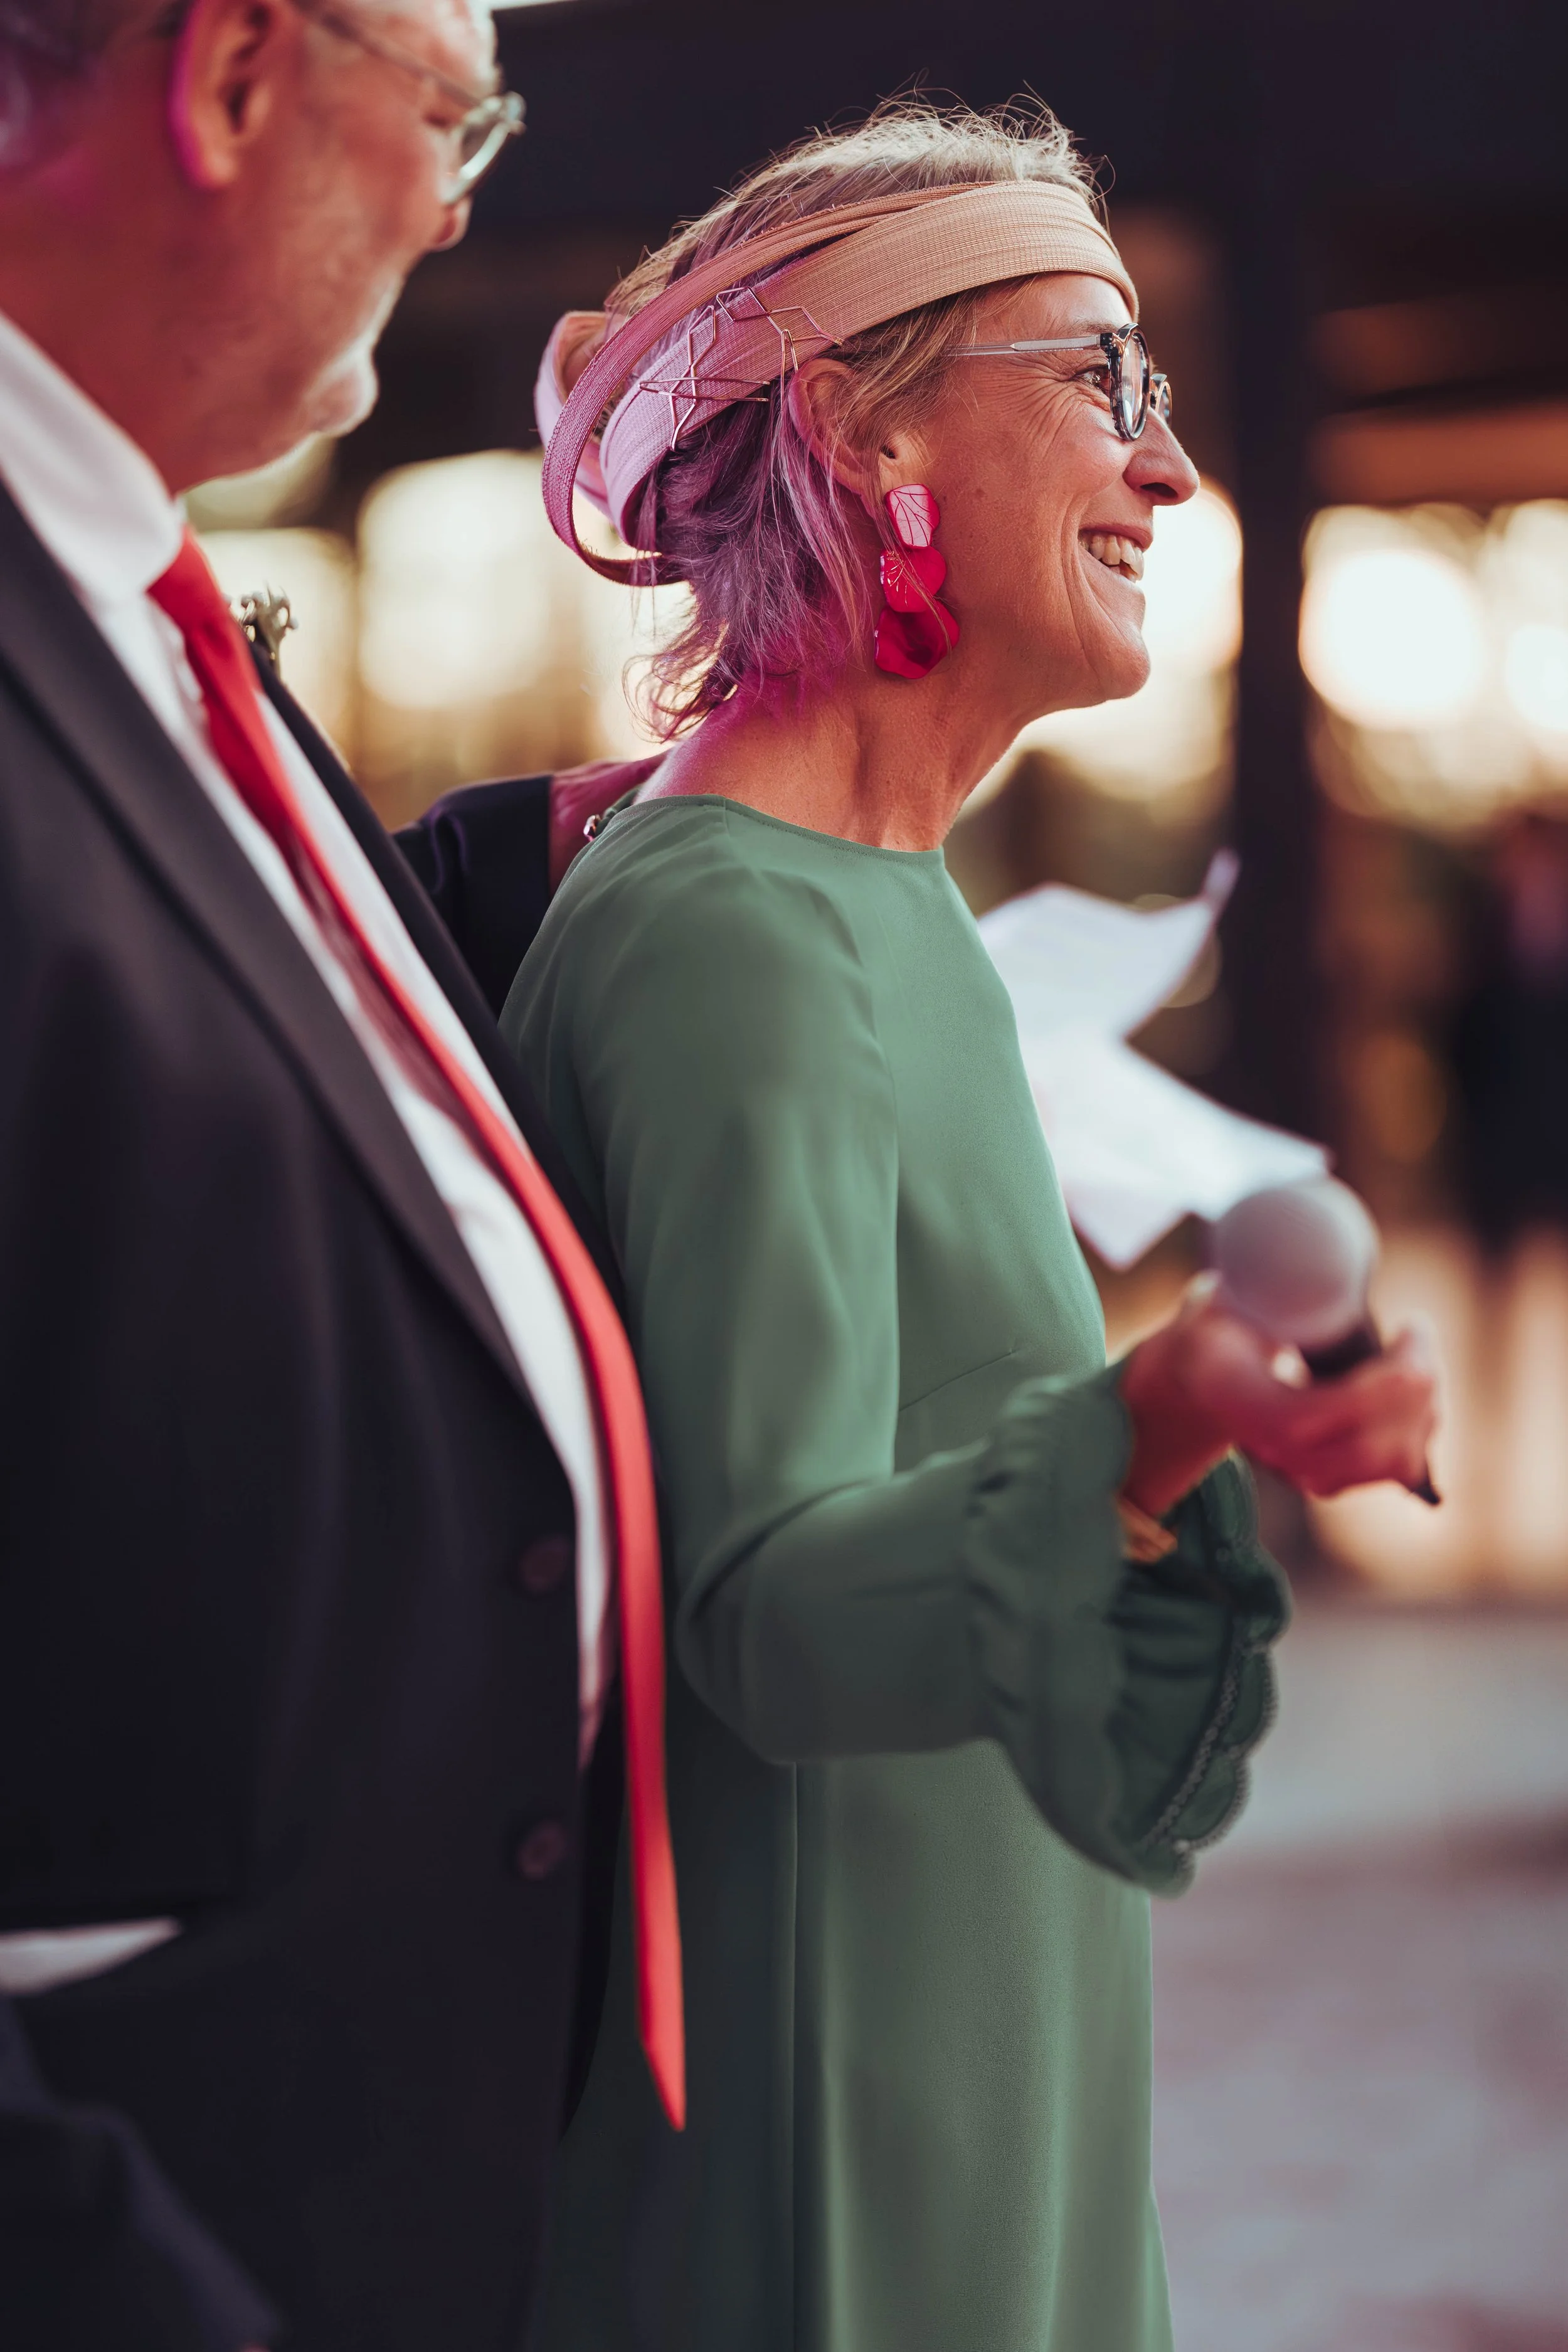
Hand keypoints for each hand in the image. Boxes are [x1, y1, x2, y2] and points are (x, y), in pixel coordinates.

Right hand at [1120, 1276, 1439, 1516]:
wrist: (1207, 1373)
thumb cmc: (1223, 1321)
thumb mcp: (1226, 1290)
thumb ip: (1253, 1274)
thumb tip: (1301, 1245)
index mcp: (1233, 1397)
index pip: (1304, 1418)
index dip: (1373, 1388)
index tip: (1410, 1330)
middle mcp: (1268, 1448)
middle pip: (1365, 1445)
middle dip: (1413, 1384)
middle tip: (1416, 1330)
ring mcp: (1302, 1471)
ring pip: (1393, 1458)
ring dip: (1423, 1400)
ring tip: (1413, 1351)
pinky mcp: (1334, 1475)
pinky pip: (1401, 1464)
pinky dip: (1422, 1421)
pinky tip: (1409, 1382)